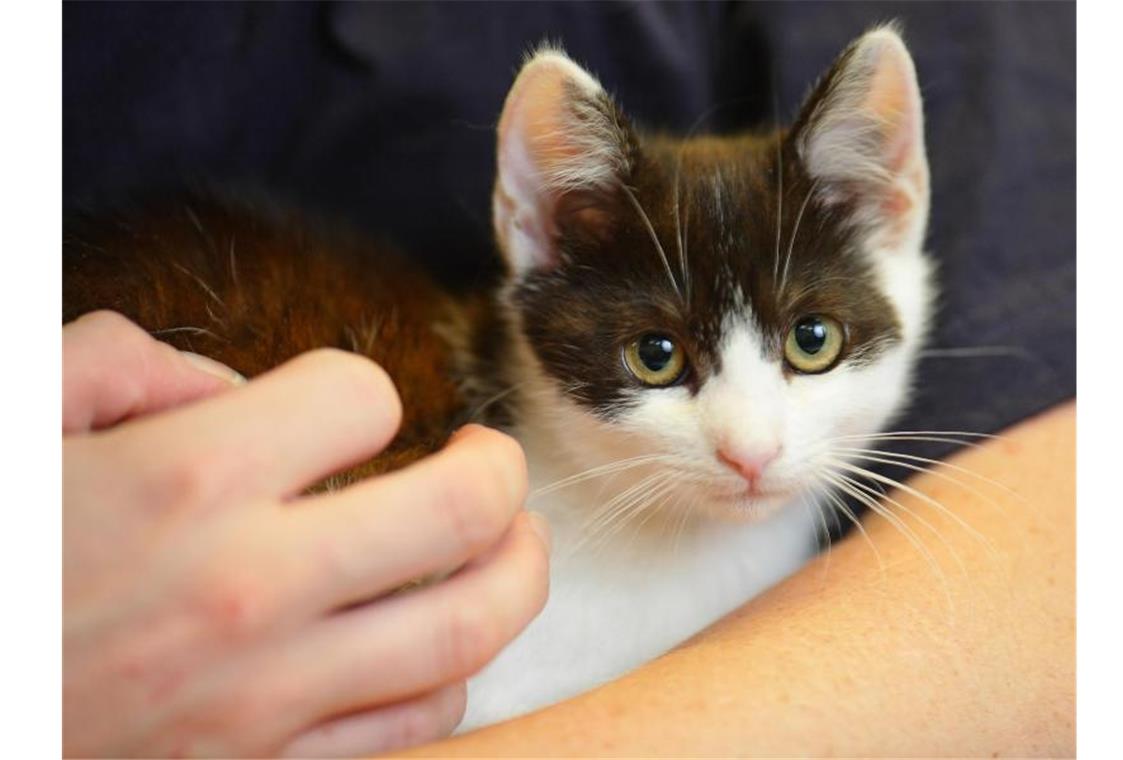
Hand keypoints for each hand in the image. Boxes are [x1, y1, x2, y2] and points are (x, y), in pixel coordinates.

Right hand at [63, 311, 549, 757]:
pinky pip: (416, 726)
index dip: (353, 391)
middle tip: (487, 457)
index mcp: (185, 482)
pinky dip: (454, 675)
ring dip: (517, 571)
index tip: (333, 412)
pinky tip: (441, 641)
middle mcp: (248, 588)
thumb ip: (115, 364)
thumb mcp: (19, 425)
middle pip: (461, 510)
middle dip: (496, 469)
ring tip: (514, 539)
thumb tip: (218, 383)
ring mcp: (268, 695)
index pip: (359, 397)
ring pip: (467, 627)